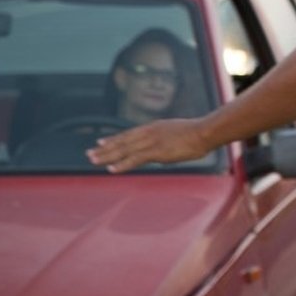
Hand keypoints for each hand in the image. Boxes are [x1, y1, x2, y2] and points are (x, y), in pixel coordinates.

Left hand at [86, 118, 210, 172]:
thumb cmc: (198, 133)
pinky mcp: (156, 151)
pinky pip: (134, 159)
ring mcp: (151, 141)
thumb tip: (164, 146)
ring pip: (124, 149)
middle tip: (90, 153)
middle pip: (122, 141)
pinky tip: (111, 169)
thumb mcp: (178, 132)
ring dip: (107, 155)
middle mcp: (149, 132)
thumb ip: (167, 138)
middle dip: (105, 148)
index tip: (101, 143)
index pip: (129, 134)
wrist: (205, 131)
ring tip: (93, 160)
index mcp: (154, 127)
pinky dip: (122, 164)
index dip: (114, 139)